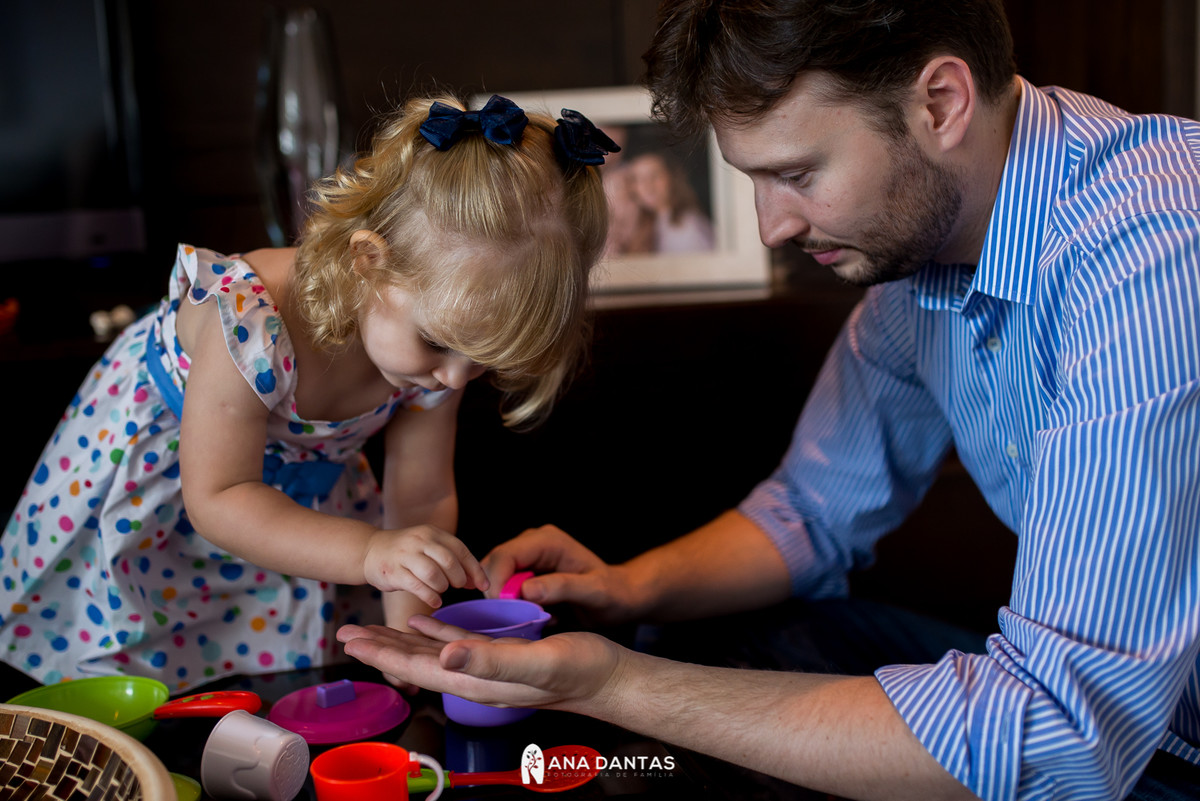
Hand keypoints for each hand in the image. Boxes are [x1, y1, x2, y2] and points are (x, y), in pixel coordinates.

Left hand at [337, 615, 623, 711]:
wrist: (608, 676)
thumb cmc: (578, 670)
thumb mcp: (534, 662)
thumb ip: (488, 659)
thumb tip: (443, 656)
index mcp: (476, 680)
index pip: (417, 667)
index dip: (381, 654)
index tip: (350, 640)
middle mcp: (474, 676)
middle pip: (415, 662)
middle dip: (379, 648)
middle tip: (346, 632)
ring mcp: (486, 666)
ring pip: (430, 653)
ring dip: (399, 641)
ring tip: (372, 630)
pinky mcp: (499, 654)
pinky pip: (456, 643)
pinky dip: (433, 632)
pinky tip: (424, 621)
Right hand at [363, 525, 488, 606]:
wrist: (369, 550)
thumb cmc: (406, 554)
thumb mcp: (429, 547)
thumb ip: (451, 560)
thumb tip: (477, 581)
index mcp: (432, 533)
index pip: (460, 550)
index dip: (474, 569)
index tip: (483, 585)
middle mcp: (419, 541)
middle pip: (449, 561)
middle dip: (459, 578)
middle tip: (458, 587)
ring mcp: (405, 555)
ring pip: (433, 573)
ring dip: (443, 586)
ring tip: (441, 590)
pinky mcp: (393, 571)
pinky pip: (417, 586)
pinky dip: (430, 596)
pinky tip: (435, 601)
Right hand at [481, 525, 637, 624]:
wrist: (620, 596)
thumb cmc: (613, 593)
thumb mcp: (595, 592)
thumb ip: (563, 588)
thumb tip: (526, 591)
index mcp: (548, 541)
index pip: (506, 556)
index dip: (497, 583)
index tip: (503, 611)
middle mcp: (532, 544)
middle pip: (493, 564)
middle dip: (496, 593)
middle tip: (511, 620)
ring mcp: (526, 558)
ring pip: (494, 577)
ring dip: (501, 601)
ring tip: (522, 618)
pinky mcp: (523, 573)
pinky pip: (503, 588)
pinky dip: (508, 605)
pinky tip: (527, 616)